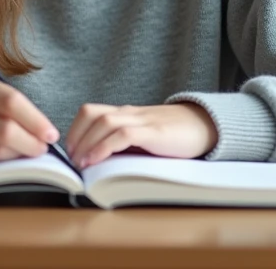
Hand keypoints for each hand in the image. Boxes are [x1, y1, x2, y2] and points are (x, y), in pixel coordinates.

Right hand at [0, 71, 60, 168]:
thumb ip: (11, 107)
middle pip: (5, 129)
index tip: (51, 134)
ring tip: (24, 153)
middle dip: (30, 143)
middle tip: (43, 149)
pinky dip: (1, 165)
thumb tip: (44, 133)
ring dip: (18, 156)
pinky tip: (5, 160)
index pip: (10, 100)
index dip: (35, 120)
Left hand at [66, 103, 217, 169]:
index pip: (91, 112)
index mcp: (126, 113)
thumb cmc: (174, 136)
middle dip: (75, 136)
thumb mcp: (143, 137)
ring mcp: (142, 121)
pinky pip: (123, 135)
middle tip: (70, 159)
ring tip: (80, 163)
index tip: (69, 150)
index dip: (75, 129)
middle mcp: (130, 113)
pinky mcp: (154, 132)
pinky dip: (104, 147)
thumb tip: (97, 161)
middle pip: (92, 114)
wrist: (206, 126)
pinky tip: (96, 160)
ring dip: (86, 143)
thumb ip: (124, 143)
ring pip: (103, 122)